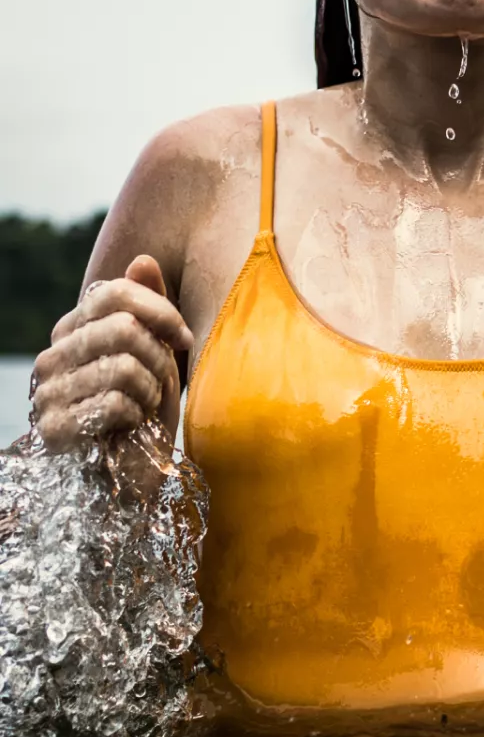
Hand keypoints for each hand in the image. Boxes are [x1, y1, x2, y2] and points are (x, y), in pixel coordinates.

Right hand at [32, 255, 192, 451]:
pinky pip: (114, 402)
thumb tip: (142, 259)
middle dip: (159, 357)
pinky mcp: (53, 429)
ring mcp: (47, 393)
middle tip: (161, 383)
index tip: (183, 337)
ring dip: (150, 391)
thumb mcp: (156, 354)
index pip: (113, 292)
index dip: (159, 310)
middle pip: (123, 328)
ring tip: (143, 407)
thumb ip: (150, 308)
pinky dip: (137, 416)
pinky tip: (130, 428)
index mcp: (72, 330)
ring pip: (124, 366)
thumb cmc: (145, 411)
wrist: (130, 477)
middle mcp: (51, 356)